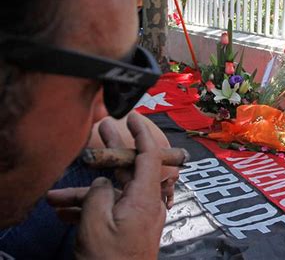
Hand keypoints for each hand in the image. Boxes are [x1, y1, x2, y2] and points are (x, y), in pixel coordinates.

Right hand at [47, 113, 182, 258]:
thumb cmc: (109, 259)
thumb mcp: (96, 221)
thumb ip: (98, 193)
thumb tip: (102, 183)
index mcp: (145, 197)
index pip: (149, 156)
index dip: (140, 134)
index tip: (131, 117)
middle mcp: (146, 203)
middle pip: (129, 169)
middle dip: (110, 152)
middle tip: (98, 130)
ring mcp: (138, 216)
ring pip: (113, 193)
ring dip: (85, 193)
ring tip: (56, 194)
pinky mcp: (129, 229)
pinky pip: (111, 211)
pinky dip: (90, 210)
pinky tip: (65, 214)